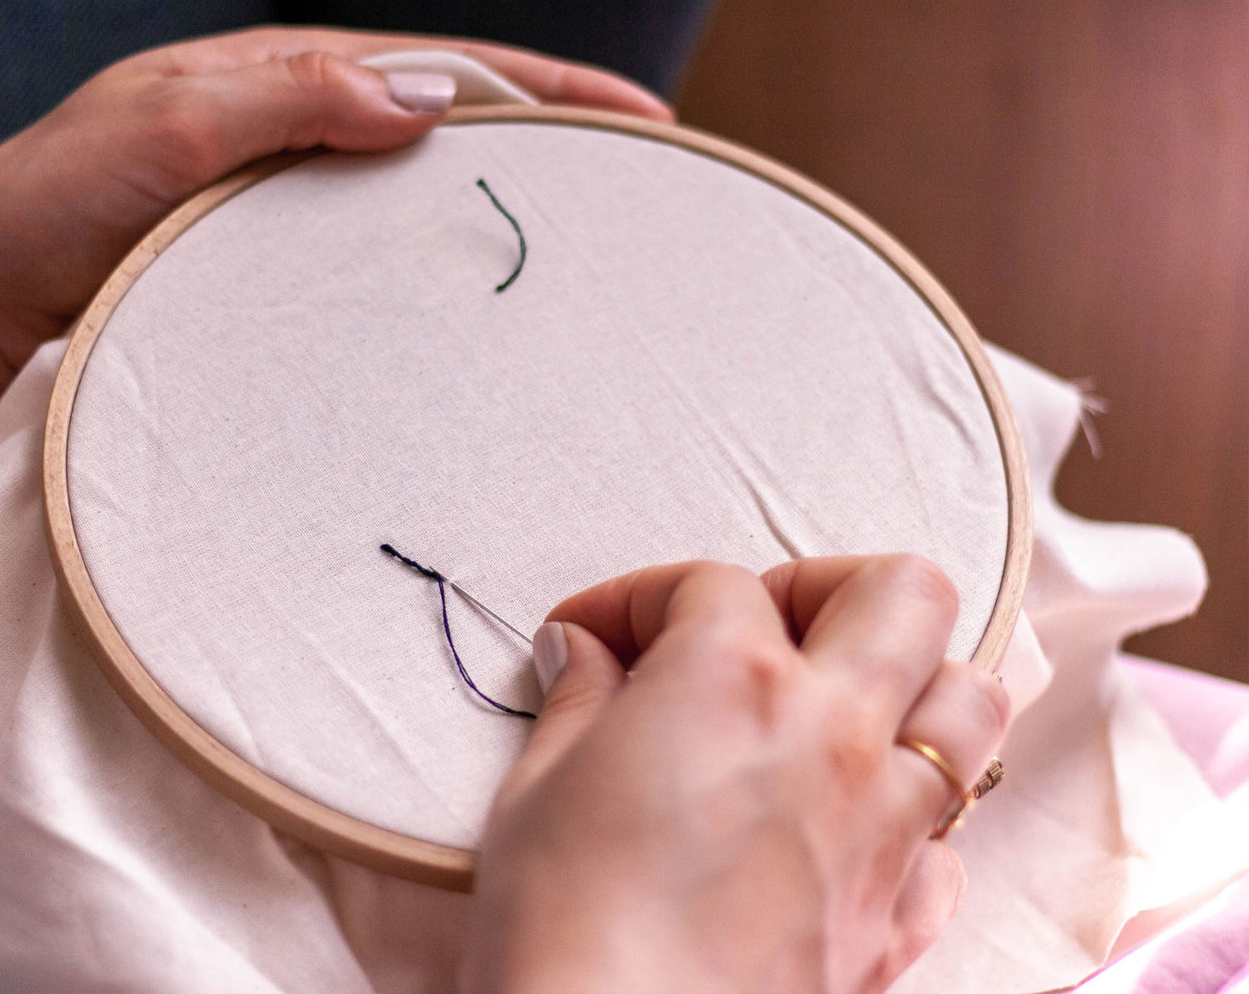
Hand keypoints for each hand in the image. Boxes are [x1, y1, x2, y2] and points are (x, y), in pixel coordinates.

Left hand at [0, 27, 670, 465]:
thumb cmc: (43, 210)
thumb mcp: (163, 123)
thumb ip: (289, 98)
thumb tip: (428, 97)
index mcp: (285, 82)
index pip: (449, 70)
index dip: (554, 88)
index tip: (644, 117)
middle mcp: (305, 153)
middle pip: (460, 143)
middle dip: (559, 159)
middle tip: (648, 199)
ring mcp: (299, 234)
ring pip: (430, 226)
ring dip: (510, 239)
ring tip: (594, 270)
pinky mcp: (283, 307)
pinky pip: (387, 298)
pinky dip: (446, 306)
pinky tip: (486, 341)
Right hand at [463, 555, 1009, 992]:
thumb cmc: (562, 928)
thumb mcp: (538, 787)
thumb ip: (578, 698)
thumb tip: (581, 652)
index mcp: (734, 680)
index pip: (710, 582)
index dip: (638, 596)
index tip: (594, 637)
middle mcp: (833, 735)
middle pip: (904, 592)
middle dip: (828, 585)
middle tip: (758, 625)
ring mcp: (883, 832)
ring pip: (972, 705)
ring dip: (913, 684)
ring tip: (839, 705)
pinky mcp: (896, 925)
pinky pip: (951, 848)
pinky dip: (915, 823)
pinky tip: (847, 833)